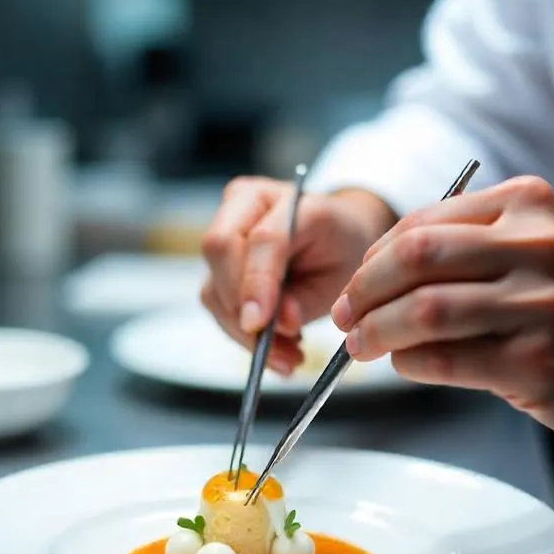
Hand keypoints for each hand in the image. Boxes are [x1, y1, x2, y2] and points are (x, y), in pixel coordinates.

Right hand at [201, 178, 394, 373]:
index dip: (257, 282)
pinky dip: (239, 331)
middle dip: (239, 306)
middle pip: (219, 249)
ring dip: (241, 329)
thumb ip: (305, 299)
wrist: (338, 236)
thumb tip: (277, 325)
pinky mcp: (217, 259)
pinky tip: (272, 347)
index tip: (258, 324)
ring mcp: (225, 226)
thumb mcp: (340, 276)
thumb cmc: (342, 250)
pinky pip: (215, 300)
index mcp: (291, 200)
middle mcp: (247, 202)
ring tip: (284, 354)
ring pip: (212, 283)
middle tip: (271, 347)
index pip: (263, 238)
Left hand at [331, 175, 553, 438]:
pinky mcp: (537, 361)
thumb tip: (370, 272)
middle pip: (415, 258)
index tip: (353, 284)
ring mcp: (541, 305)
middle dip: (364, 290)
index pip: (421, 223)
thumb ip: (458, 245)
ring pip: (424, 310)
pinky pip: (446, 359)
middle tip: (346, 315)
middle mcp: (537, 247)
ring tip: (363, 345)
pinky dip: (410, 363)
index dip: (372, 257)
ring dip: (377, 331)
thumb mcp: (528, 244)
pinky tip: (405, 363)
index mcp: (526, 204)